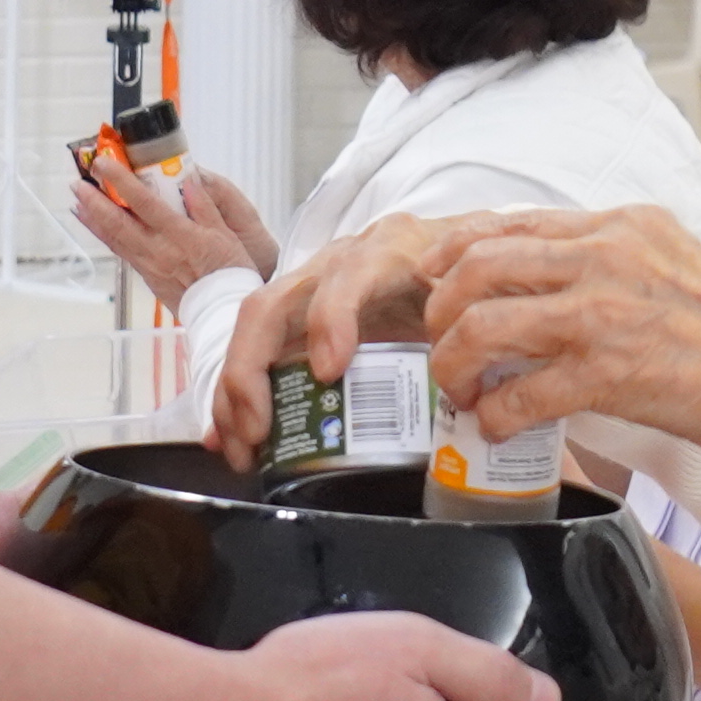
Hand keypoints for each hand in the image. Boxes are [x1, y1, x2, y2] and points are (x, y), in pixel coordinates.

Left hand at [66, 146, 272, 299]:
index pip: (144, 202)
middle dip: (95, 201)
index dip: (122, 181)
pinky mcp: (147, 276)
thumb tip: (190, 180)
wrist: (223, 310)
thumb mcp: (226, 233)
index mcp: (180, 235)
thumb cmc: (229, 272)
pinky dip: (105, 237)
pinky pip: (121, 253)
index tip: (106, 164)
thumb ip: (206, 206)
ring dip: (93, 219)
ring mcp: (149, 265)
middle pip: (118, 222)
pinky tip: (97, 227)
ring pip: (114, 239)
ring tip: (77, 202)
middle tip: (78, 182)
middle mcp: (159, 250)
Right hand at [200, 213, 484, 456]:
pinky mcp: (298, 319)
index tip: (328, 371)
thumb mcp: (477, 291)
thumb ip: (469, 322)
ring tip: (241, 447)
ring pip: (253, 332)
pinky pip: (255, 354)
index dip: (331, 319)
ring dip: (235, 392)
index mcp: (387, 252)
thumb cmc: (462, 276)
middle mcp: (334, 266)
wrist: (453, 252)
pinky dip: (235, 398)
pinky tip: (224, 438)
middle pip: (274, 305)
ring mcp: (308, 290)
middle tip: (259, 429)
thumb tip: (460, 380)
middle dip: (252, 369)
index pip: (349, 275)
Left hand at [422, 210, 700, 482]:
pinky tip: (496, 427)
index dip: (456, 250)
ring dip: (454, 362)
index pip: (511, 222)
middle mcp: (606, 255)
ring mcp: (604, 312)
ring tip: (459, 388)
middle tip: (440, 340)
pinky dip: (494, 414)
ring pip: (482, 324)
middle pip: (477, 264)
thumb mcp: (680, 265)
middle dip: (441, 308)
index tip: (436, 277)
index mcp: (624, 225)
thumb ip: (621, 265)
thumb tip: (563, 292)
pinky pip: (518, 394)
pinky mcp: (608, 373)